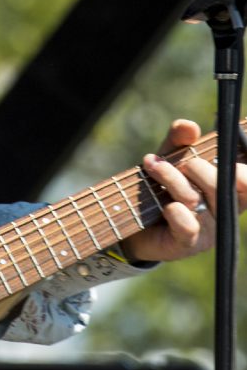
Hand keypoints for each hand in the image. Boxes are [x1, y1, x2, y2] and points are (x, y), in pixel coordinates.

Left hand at [120, 119, 246, 262]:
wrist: (134, 222)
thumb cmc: (161, 187)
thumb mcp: (169, 159)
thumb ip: (179, 141)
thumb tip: (188, 126)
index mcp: (229, 189)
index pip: (245, 180)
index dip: (242, 171)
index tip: (222, 156)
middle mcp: (224, 210)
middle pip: (220, 185)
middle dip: (196, 166)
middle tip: (179, 162)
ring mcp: (208, 230)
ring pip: (195, 199)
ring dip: (171, 178)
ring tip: (152, 165)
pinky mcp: (187, 243)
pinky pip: (188, 226)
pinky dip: (176, 212)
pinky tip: (165, 206)